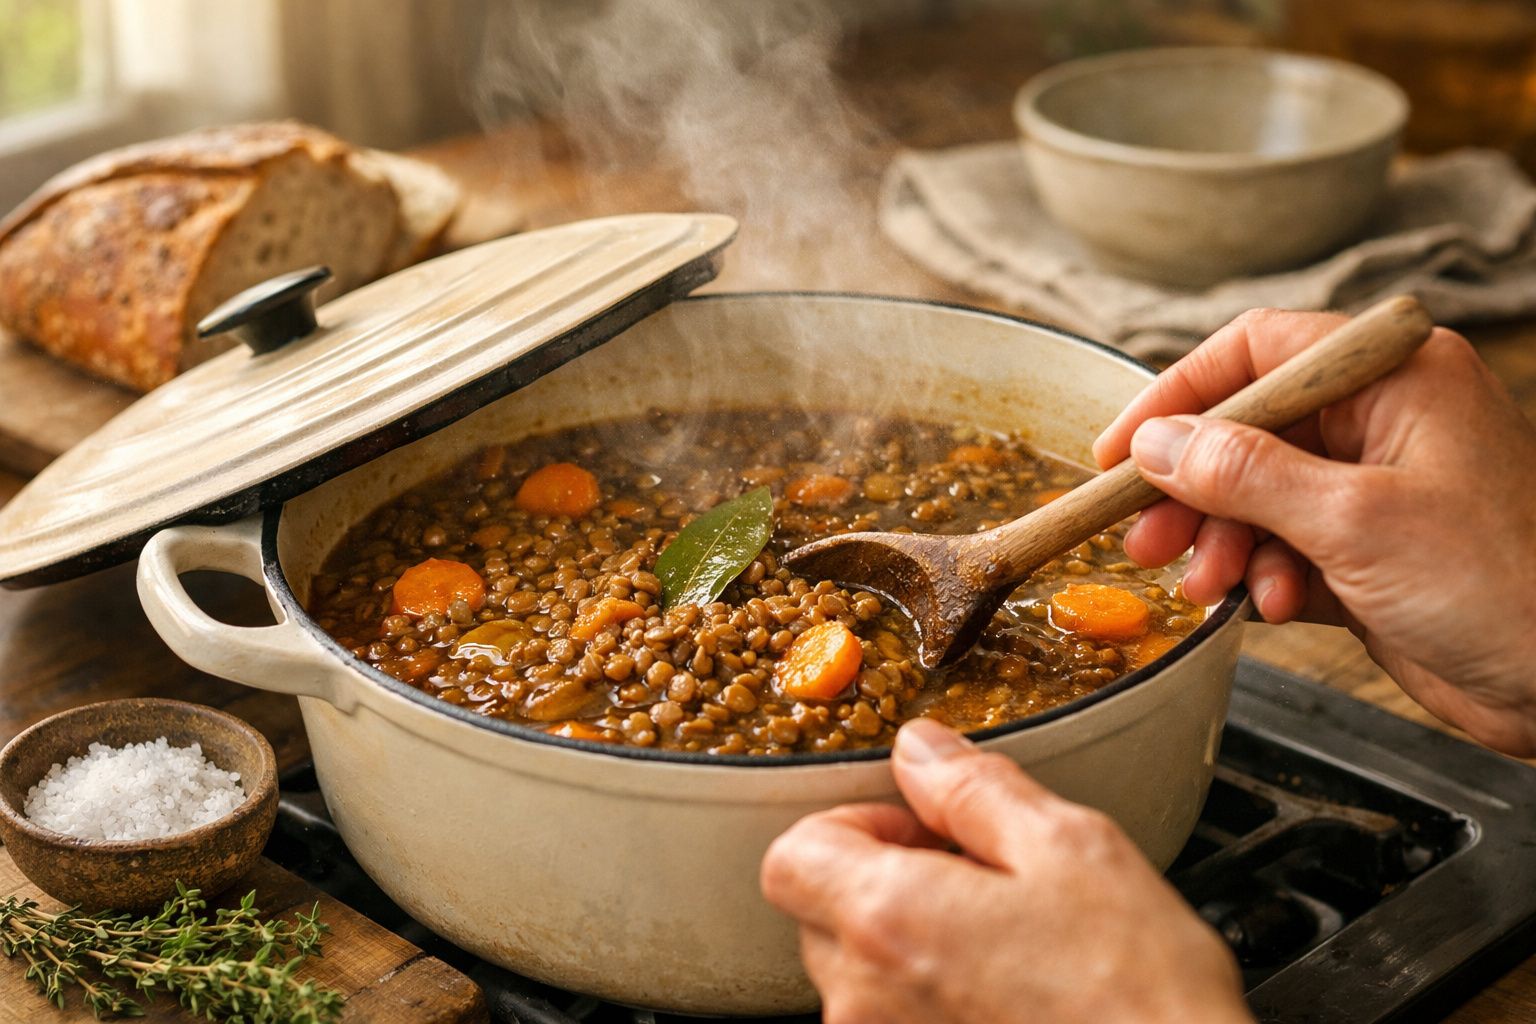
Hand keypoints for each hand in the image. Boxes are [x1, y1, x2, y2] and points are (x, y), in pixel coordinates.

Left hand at [761, 719, 1251, 1023]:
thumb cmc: (1138, 1000)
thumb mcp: (1070, 850)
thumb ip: (975, 789)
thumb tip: (921, 750)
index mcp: (887, 920)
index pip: (792, 853)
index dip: (855, 824)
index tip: (921, 829)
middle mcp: (864, 1000)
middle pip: (824, 915)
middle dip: (889, 883)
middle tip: (980, 882)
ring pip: (864, 976)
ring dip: (916, 946)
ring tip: (1010, 946)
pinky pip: (898, 1021)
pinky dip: (936, 999)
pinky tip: (1012, 995)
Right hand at [1094, 309, 1535, 755]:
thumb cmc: (1506, 585)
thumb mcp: (1355, 520)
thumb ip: (1243, 474)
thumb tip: (1157, 444)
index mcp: (1393, 377)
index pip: (1255, 352)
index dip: (1177, 397)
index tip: (1118, 451)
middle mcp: (1382, 420)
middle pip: (1245, 431)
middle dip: (1191, 488)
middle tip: (1145, 537)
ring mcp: (1375, 487)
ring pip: (1257, 496)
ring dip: (1223, 542)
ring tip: (1208, 585)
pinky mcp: (1369, 551)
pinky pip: (1284, 547)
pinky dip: (1265, 577)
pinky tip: (1273, 606)